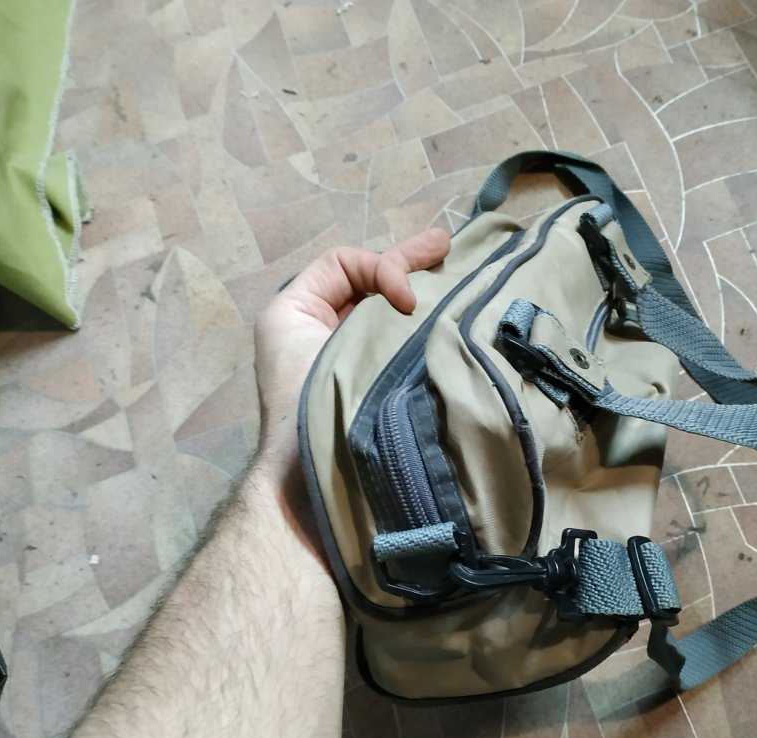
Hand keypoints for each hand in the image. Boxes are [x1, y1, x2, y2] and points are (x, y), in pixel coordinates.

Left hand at [251, 232, 451, 541]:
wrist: (315, 471)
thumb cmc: (301, 392)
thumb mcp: (292, 319)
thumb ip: (341, 281)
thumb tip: (407, 295)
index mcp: (302, 313)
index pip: (349, 266)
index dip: (384, 268)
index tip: (407, 300)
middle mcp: (333, 333)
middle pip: (373, 284)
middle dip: (411, 263)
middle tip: (446, 246)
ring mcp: (363, 364)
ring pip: (394, 316)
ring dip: (425, 299)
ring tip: (465, 279)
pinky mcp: (388, 392)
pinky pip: (408, 351)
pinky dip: (430, 337)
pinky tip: (460, 326)